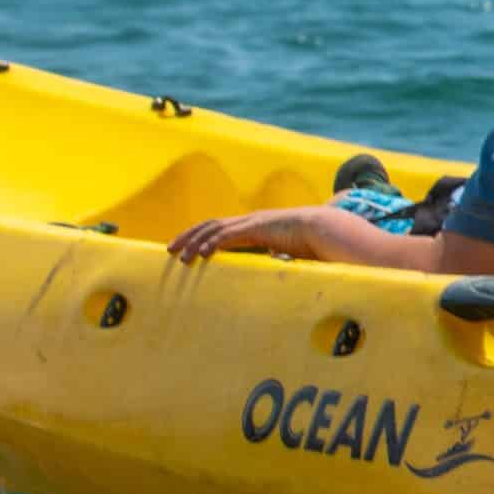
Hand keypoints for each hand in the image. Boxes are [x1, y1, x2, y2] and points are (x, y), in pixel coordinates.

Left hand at [169, 206, 327, 263]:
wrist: (324, 228)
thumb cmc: (307, 242)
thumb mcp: (283, 253)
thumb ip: (270, 259)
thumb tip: (268, 272)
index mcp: (252, 227)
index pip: (218, 228)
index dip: (199, 236)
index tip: (184, 249)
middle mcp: (248, 221)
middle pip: (209, 225)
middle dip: (187, 236)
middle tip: (169, 250)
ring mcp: (251, 222)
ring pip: (213, 229)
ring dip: (194, 242)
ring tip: (179, 256)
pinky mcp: (256, 227)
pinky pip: (227, 235)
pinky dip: (211, 243)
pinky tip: (201, 254)